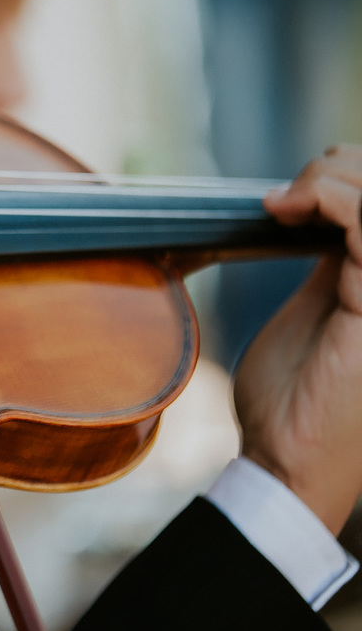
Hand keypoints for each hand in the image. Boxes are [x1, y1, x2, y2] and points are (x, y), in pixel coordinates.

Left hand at [235, 144, 361, 533]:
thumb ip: (337, 261)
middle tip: (286, 196)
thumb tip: (324, 211)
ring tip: (283, 203)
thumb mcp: (316, 311)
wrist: (283, 461)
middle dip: (341, 169)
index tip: (288, 197)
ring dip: (332, 180)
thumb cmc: (291, 402)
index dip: (348, 177)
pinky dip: (328, 197)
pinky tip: (286, 210)